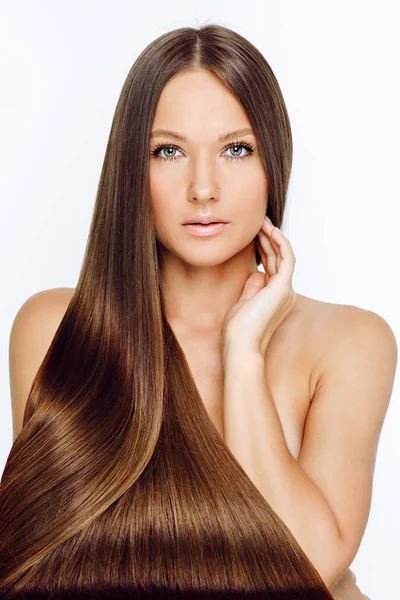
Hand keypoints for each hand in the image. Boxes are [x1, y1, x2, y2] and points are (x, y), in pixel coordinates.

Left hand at [221, 216, 296, 355]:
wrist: (240, 344)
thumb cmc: (238, 330)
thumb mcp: (244, 303)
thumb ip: (252, 287)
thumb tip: (255, 272)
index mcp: (275, 296)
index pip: (272, 266)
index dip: (264, 247)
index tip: (254, 234)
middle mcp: (284, 292)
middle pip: (278, 258)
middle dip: (268, 238)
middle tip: (258, 222)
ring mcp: (285, 289)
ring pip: (283, 255)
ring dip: (273, 237)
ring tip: (262, 221)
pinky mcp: (282, 287)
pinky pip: (286, 258)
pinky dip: (280, 243)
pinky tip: (270, 231)